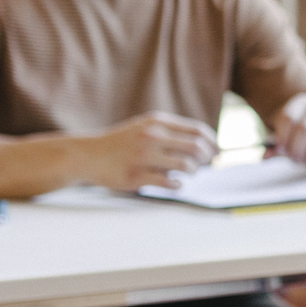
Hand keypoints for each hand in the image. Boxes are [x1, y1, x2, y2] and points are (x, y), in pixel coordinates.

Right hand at [88, 111, 217, 190]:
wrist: (88, 155)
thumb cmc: (124, 143)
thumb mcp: (146, 128)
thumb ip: (172, 133)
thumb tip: (207, 146)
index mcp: (157, 122)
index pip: (197, 131)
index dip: (212, 142)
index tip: (217, 152)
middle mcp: (152, 136)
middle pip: (196, 147)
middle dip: (207, 158)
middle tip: (207, 164)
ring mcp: (144, 156)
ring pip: (186, 165)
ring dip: (193, 171)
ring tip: (188, 173)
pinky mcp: (136, 176)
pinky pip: (168, 182)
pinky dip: (177, 184)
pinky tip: (175, 183)